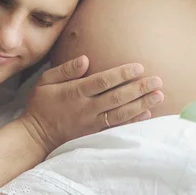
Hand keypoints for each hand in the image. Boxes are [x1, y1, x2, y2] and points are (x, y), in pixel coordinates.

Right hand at [19, 56, 163, 153]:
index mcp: (75, 92)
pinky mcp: (95, 133)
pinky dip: (134, 121)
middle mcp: (87, 108)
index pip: (103, 82)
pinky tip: (147, 114)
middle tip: (158, 81)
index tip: (139, 67)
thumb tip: (85, 59)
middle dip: (139, 89)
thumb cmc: (40, 104)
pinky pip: (117, 127)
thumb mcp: (45, 81)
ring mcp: (92, 122)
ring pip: (121, 113)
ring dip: (142, 104)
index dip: (122, 74)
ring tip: (159, 95)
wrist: (36, 135)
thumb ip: (65, 70)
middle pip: (117, 97)